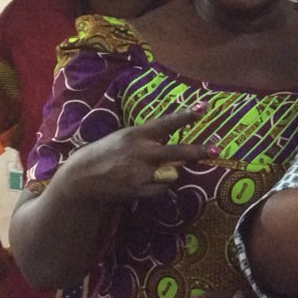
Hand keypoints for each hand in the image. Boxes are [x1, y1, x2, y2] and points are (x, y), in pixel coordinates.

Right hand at [59, 102, 217, 203]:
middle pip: (178, 152)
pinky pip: (161, 189)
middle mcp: (142, 152)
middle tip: (215, 150)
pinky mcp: (139, 189)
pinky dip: (157, 186)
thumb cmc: (104, 153)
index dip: (187, 115)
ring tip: (147, 172)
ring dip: (168, 174)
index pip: (167, 123)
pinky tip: (140, 183)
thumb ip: (147, 141)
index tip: (204, 107)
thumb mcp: (124, 138)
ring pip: (171, 174)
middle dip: (198, 151)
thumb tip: (172, 148)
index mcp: (137, 134)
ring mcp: (142, 172)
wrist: (82, 177)